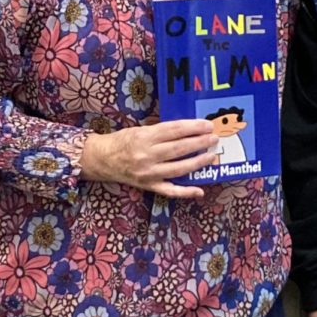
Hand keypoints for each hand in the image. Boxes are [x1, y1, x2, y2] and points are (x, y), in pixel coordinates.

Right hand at [80, 119, 217, 198]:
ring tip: (211, 156)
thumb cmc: (122, 141)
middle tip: (214, 138)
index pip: (174, 130)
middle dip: (200, 143)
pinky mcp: (149, 186)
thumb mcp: (140, 129)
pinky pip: (170, 191)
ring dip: (198, 163)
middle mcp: (147, 155)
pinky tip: (200, 190)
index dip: (193, 127)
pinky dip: (186, 192)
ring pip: (178, 169)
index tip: (208, 125)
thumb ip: (161, 131)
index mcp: (145, 137)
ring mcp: (149, 173)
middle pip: (179, 148)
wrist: (102, 160)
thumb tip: (188, 129)